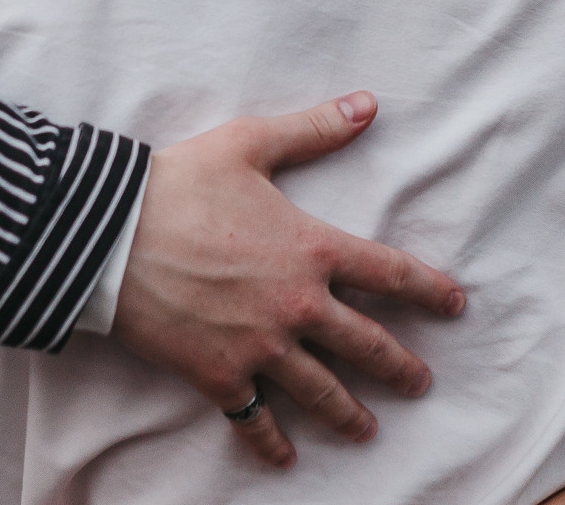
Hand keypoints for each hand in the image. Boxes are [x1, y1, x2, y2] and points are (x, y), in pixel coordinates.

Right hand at [111, 92, 465, 470]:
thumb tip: (368, 105)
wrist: (110, 236)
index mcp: (312, 249)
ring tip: (367, 430)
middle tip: (420, 383)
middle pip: (366, 345)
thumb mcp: (251, 144)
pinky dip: (270, 441)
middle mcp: (297, 306)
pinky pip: (254, 419)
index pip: (389, 273)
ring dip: (348, 413)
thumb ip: (315, 128)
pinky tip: (284, 459)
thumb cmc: (180, 183)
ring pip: (320, 390)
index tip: (455, 305)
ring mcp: (261, 348)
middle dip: (399, 367)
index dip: (428, 290)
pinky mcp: (220, 376)